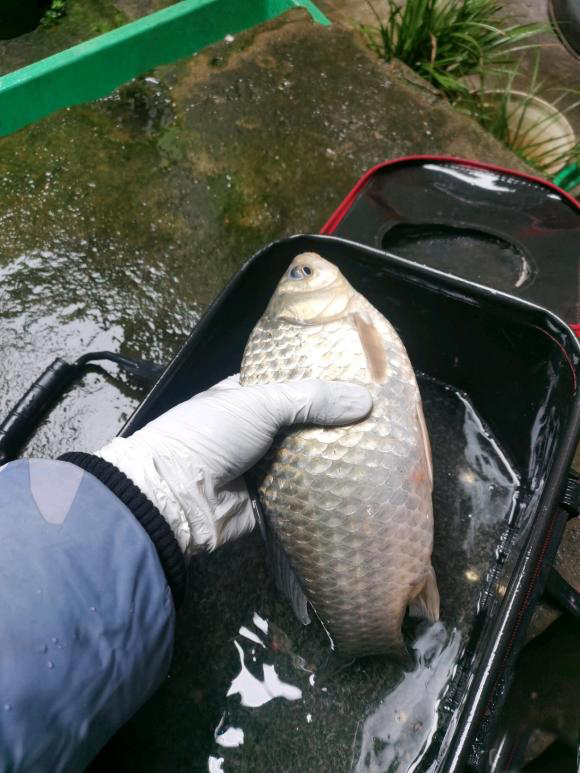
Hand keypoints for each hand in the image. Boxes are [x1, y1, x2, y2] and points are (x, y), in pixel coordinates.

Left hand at [96, 376, 371, 557]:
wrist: (177, 498)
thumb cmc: (211, 435)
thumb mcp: (260, 403)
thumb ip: (312, 399)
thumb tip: (368, 401)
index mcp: (243, 397)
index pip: (288, 383)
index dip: (320, 381)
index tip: (360, 379)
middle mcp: (253, 429)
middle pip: (302, 422)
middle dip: (334, 421)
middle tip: (381, 416)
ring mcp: (260, 466)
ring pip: (306, 458)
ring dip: (334, 456)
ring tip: (383, 446)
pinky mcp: (269, 500)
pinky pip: (303, 492)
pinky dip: (326, 489)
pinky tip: (363, 481)